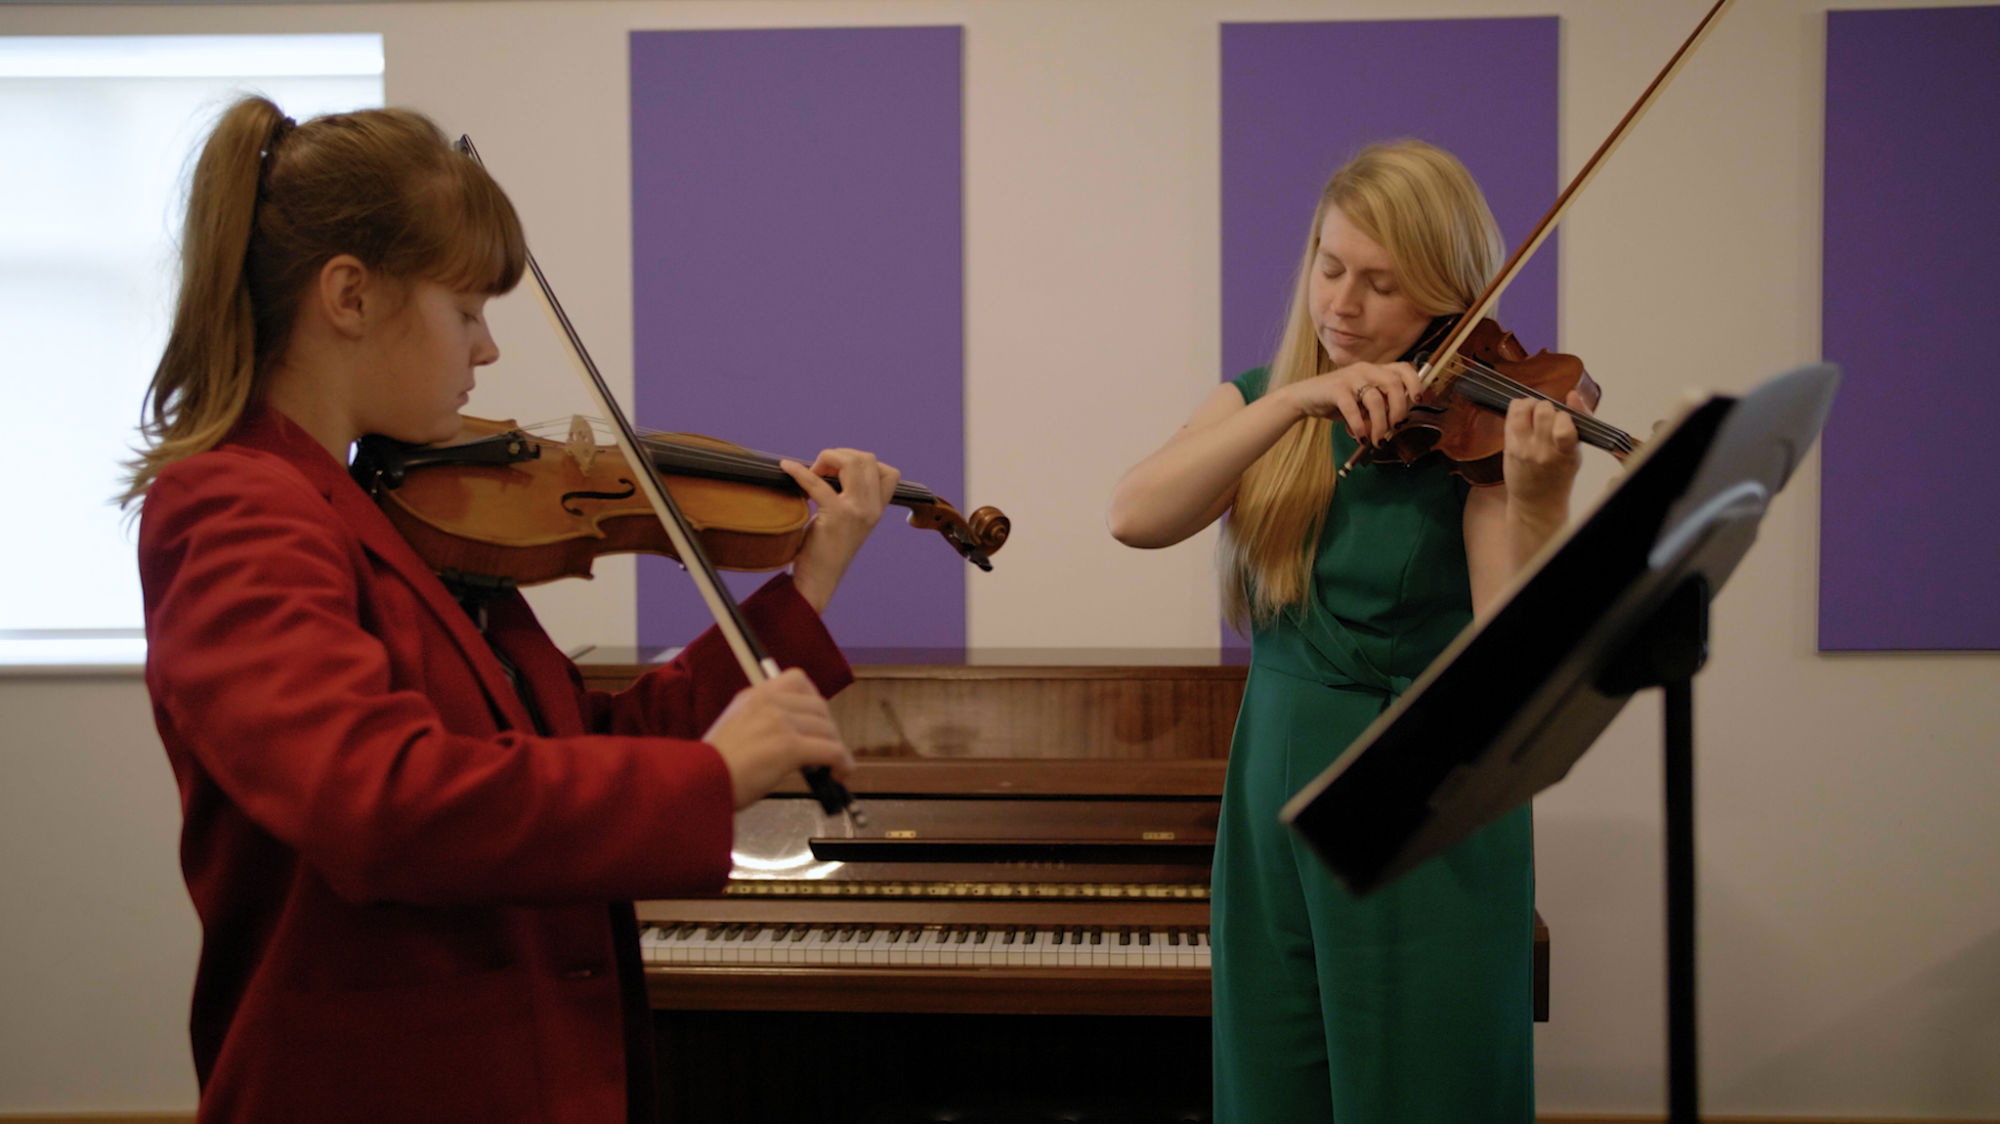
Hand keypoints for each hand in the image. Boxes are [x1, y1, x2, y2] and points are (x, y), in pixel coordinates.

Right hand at [702, 669, 854, 809]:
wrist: (697, 783)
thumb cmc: (711, 769)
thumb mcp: (734, 730)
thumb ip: (761, 724)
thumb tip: (792, 737)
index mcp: (753, 695)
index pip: (797, 679)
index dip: (814, 699)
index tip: (817, 718)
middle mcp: (768, 702)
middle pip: (818, 706)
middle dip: (828, 728)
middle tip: (827, 749)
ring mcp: (779, 722)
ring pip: (827, 729)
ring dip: (836, 748)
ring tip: (836, 767)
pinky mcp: (789, 746)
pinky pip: (831, 750)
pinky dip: (842, 763)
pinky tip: (841, 775)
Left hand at [783, 448, 899, 613]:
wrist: (818, 580)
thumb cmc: (826, 550)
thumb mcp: (848, 521)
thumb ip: (850, 497)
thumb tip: (829, 467)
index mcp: (877, 510)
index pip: (889, 472)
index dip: (863, 462)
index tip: (839, 471)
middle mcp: (871, 509)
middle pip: (867, 459)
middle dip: (840, 455)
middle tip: (820, 470)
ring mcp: (856, 511)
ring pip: (851, 463)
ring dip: (827, 458)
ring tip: (812, 471)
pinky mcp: (835, 516)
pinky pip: (818, 482)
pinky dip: (799, 471)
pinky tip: (787, 468)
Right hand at [1283, 361, 1422, 445]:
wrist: (1305, 398)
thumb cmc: (1338, 401)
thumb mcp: (1363, 402)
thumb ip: (1381, 407)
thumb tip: (1397, 423)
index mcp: (1375, 370)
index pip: (1403, 368)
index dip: (1415, 383)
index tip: (1418, 400)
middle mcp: (1366, 369)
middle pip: (1393, 384)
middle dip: (1399, 409)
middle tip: (1396, 427)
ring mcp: (1350, 378)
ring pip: (1375, 400)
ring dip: (1380, 424)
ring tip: (1378, 440)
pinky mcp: (1336, 389)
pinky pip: (1353, 409)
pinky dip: (1359, 426)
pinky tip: (1360, 437)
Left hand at [1502, 391, 1586, 513]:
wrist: (1537, 500)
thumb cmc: (1560, 474)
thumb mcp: (1576, 452)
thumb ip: (1579, 422)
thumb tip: (1573, 394)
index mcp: (1565, 453)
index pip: (1564, 428)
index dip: (1565, 416)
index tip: (1565, 419)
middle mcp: (1543, 451)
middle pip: (1543, 412)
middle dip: (1548, 406)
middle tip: (1548, 414)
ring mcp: (1523, 449)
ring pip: (1523, 410)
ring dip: (1531, 404)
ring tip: (1535, 410)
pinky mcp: (1509, 446)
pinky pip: (1511, 416)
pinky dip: (1518, 407)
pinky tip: (1524, 414)